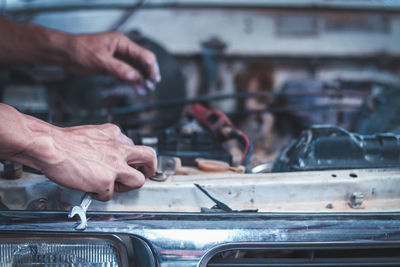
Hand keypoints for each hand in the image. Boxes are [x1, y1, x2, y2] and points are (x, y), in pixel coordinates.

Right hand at [32, 123, 156, 200]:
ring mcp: (114, 166)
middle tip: (145, 174)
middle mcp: (118, 149)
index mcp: (114, 134)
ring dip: (127, 187)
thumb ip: (106, 140)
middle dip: (150, 168)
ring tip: (114, 186)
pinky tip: (91, 189)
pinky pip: (109, 194)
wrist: (49, 146)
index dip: (132, 157)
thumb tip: (111, 150)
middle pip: (149, 157)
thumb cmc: (63, 141)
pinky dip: (100, 195)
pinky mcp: (105, 181)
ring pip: (138, 180)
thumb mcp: (92, 132)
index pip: (134, 146)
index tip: (131, 162)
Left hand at [62, 31, 160, 90]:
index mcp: (121, 42)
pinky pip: (126, 72)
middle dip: (148, 73)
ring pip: (135, 68)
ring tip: (146, 89)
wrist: (64, 52)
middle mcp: (122, 48)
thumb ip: (118, 69)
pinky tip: (136, 88)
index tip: (154, 79)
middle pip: (142, 61)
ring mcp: (117, 57)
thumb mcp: (100, 60)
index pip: (143, 54)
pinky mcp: (112, 65)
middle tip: (152, 86)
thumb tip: (134, 76)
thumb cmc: (79, 50)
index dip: (151, 67)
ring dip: (141, 78)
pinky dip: (132, 80)